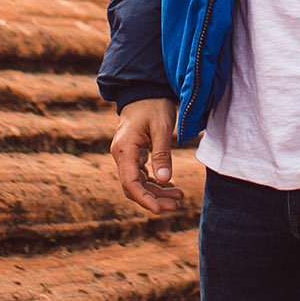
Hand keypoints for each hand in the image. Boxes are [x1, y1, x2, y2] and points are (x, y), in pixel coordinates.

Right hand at [110, 96, 182, 215]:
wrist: (145, 90)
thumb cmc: (154, 105)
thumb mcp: (161, 127)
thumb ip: (162, 153)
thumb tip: (164, 179)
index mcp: (124, 149)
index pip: (130, 183)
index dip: (144, 199)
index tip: (158, 210)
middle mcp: (121, 154)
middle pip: (134, 186)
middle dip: (154, 199)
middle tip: (176, 205)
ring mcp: (126, 155)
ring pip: (139, 182)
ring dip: (156, 192)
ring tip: (178, 197)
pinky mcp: (133, 154)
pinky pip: (142, 175)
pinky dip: (155, 183)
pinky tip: (170, 186)